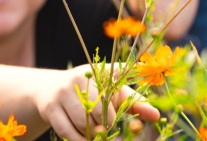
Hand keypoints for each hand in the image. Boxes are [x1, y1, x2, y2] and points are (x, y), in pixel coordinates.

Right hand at [33, 64, 158, 140]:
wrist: (50, 89)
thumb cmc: (90, 92)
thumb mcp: (111, 92)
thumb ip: (134, 103)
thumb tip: (157, 116)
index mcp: (99, 71)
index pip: (118, 89)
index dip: (126, 105)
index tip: (131, 119)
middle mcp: (79, 78)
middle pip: (100, 111)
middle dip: (107, 126)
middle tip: (109, 132)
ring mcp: (63, 92)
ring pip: (84, 123)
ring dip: (93, 135)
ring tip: (98, 134)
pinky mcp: (51, 108)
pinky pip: (68, 132)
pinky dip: (79, 140)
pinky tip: (85, 140)